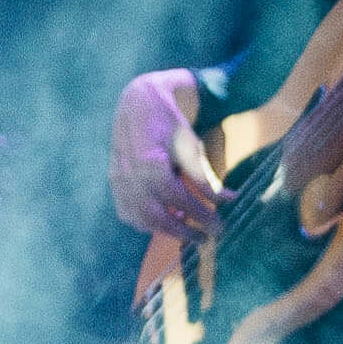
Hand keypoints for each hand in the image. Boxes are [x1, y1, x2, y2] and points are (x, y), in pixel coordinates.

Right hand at [108, 66, 223, 240]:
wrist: (138, 106)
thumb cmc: (168, 123)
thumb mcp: (190, 145)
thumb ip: (204, 174)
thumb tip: (227, 200)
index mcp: (150, 162)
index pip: (176, 198)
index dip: (199, 213)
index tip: (219, 225)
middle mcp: (130, 175)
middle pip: (155, 215)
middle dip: (183, 231)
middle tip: (205, 237)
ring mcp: (118, 181)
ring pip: (139, 218)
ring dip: (165, 230)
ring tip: (187, 229)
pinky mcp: (115, 184)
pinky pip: (127, 213)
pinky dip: (145, 224)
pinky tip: (164, 221)